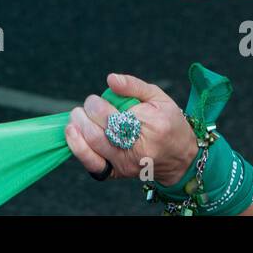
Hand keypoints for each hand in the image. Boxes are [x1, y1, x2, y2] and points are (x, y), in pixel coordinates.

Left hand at [64, 73, 197, 185]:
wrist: (179, 157)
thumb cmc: (168, 123)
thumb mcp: (159, 98)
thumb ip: (133, 85)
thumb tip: (110, 79)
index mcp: (152, 126)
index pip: (113, 117)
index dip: (95, 106)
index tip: (94, 99)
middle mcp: (138, 149)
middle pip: (98, 133)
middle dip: (84, 116)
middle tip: (83, 108)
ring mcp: (127, 164)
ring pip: (92, 148)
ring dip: (77, 130)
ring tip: (76, 118)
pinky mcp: (118, 173)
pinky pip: (93, 165)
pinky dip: (78, 149)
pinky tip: (73, 135)